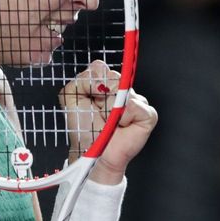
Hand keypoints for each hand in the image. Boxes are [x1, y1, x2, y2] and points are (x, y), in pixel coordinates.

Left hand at [58, 60, 156, 183]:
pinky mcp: (148, 114)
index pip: (100, 67)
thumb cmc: (85, 129)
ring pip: (124, 91)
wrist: (94, 152)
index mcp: (104, 84)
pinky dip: (124, 117)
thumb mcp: (71, 97)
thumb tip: (101, 80)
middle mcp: (122, 90)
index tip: (89, 98)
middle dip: (100, 97)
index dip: (93, 83)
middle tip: (99, 112)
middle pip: (113, 77)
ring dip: (110, 109)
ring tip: (110, 121)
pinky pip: (135, 106)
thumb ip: (81, 79)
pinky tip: (121, 125)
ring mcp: (137, 100)